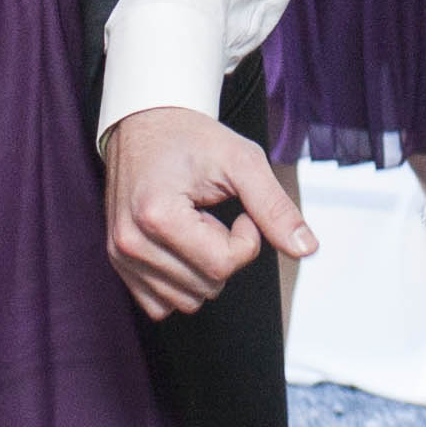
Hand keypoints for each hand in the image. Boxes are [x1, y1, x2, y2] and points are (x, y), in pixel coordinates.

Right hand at [104, 104, 315, 319]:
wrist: (146, 122)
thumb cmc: (192, 138)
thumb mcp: (242, 161)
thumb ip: (274, 207)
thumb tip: (307, 248)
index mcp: (156, 214)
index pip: (223, 265)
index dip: (246, 238)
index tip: (239, 210)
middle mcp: (130, 241)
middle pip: (208, 285)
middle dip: (224, 252)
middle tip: (212, 213)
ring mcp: (119, 255)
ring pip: (188, 301)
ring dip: (203, 268)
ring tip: (193, 225)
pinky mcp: (118, 264)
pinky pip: (161, 305)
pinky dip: (181, 282)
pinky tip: (180, 244)